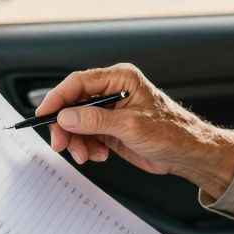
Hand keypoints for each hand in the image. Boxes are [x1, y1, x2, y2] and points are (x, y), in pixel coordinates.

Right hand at [35, 63, 233, 198]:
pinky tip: (100, 155)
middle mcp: (114, 91)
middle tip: (61, 144)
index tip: (44, 114)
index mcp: (121, 79)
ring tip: (87, 155)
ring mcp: (111, 111)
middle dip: (65, 126)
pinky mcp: (111, 129)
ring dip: (77, 141)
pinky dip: (87, 147)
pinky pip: (87, 136)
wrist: (189, 154)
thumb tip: (66, 116)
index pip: (79, 82)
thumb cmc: (172, 132)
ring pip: (77, 123)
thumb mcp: (131, 126)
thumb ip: (96, 120)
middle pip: (73, 104)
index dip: (58, 98)